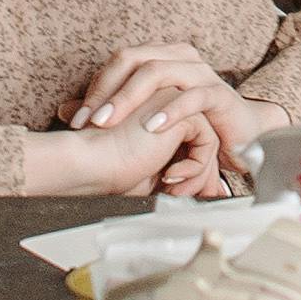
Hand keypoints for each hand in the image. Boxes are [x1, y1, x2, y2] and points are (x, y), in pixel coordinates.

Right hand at [14, 109, 200, 197]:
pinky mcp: (180, 107)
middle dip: (202, 176)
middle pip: (202, 142)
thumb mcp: (150, 175)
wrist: (90, 161)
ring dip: (197, 176)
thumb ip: (176, 174)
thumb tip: (210, 191)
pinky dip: (195, 167)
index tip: (180, 196)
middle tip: (190, 198)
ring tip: (173, 192)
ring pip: (208, 142)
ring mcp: (174, 100)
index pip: (190, 144)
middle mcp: (166, 102)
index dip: (193, 173)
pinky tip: (168, 178)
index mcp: (156, 114)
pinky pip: (208, 141)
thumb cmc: (107, 169)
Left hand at [71, 47, 269, 192]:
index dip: (95, 87)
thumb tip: (65, 110)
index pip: (119, 60)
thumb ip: (109, 111)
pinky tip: (153, 127)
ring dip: (129, 98)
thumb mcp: (145, 117)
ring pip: (158, 72)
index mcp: (161, 57)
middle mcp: (179, 57)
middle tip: (88, 120)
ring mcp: (200, 72)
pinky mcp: (219, 94)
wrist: (239, 136)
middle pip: (133, 59)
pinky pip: (193, 96)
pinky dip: (170, 111)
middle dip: (106, 91)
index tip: (75, 119)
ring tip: (109, 121)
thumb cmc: (188, 125)